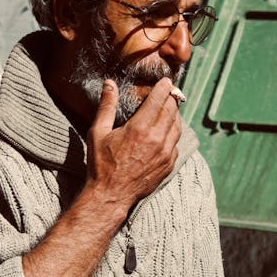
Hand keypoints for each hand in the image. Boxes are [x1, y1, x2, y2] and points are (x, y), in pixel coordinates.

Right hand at [85, 78, 181, 210]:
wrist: (111, 195)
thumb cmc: (101, 165)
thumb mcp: (98, 133)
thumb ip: (106, 106)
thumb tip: (109, 83)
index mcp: (139, 128)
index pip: (159, 99)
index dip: (164, 87)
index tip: (166, 81)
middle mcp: (156, 139)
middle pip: (172, 110)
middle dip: (171, 98)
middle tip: (169, 92)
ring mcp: (165, 153)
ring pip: (178, 126)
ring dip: (175, 115)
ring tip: (170, 109)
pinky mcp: (168, 165)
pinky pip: (176, 144)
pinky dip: (173, 134)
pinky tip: (167, 132)